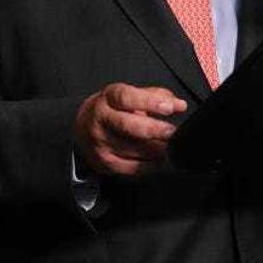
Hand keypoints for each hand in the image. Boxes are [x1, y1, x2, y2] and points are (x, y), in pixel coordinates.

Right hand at [73, 83, 187, 175]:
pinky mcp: (105, 163)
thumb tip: (179, 105)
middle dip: (154, 129)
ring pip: (132, 149)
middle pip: (128, 126)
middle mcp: (101, 120)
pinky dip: (150, 165)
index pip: (127, 98)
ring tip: (170, 146)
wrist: (83, 126)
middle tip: (172, 132)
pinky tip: (160, 159)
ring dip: (156, 150)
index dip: (150, 103)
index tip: (169, 108)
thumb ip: (156, 96)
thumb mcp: (130, 94)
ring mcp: (101, 142)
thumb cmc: (113, 109)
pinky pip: (131, 167)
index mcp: (108, 98)